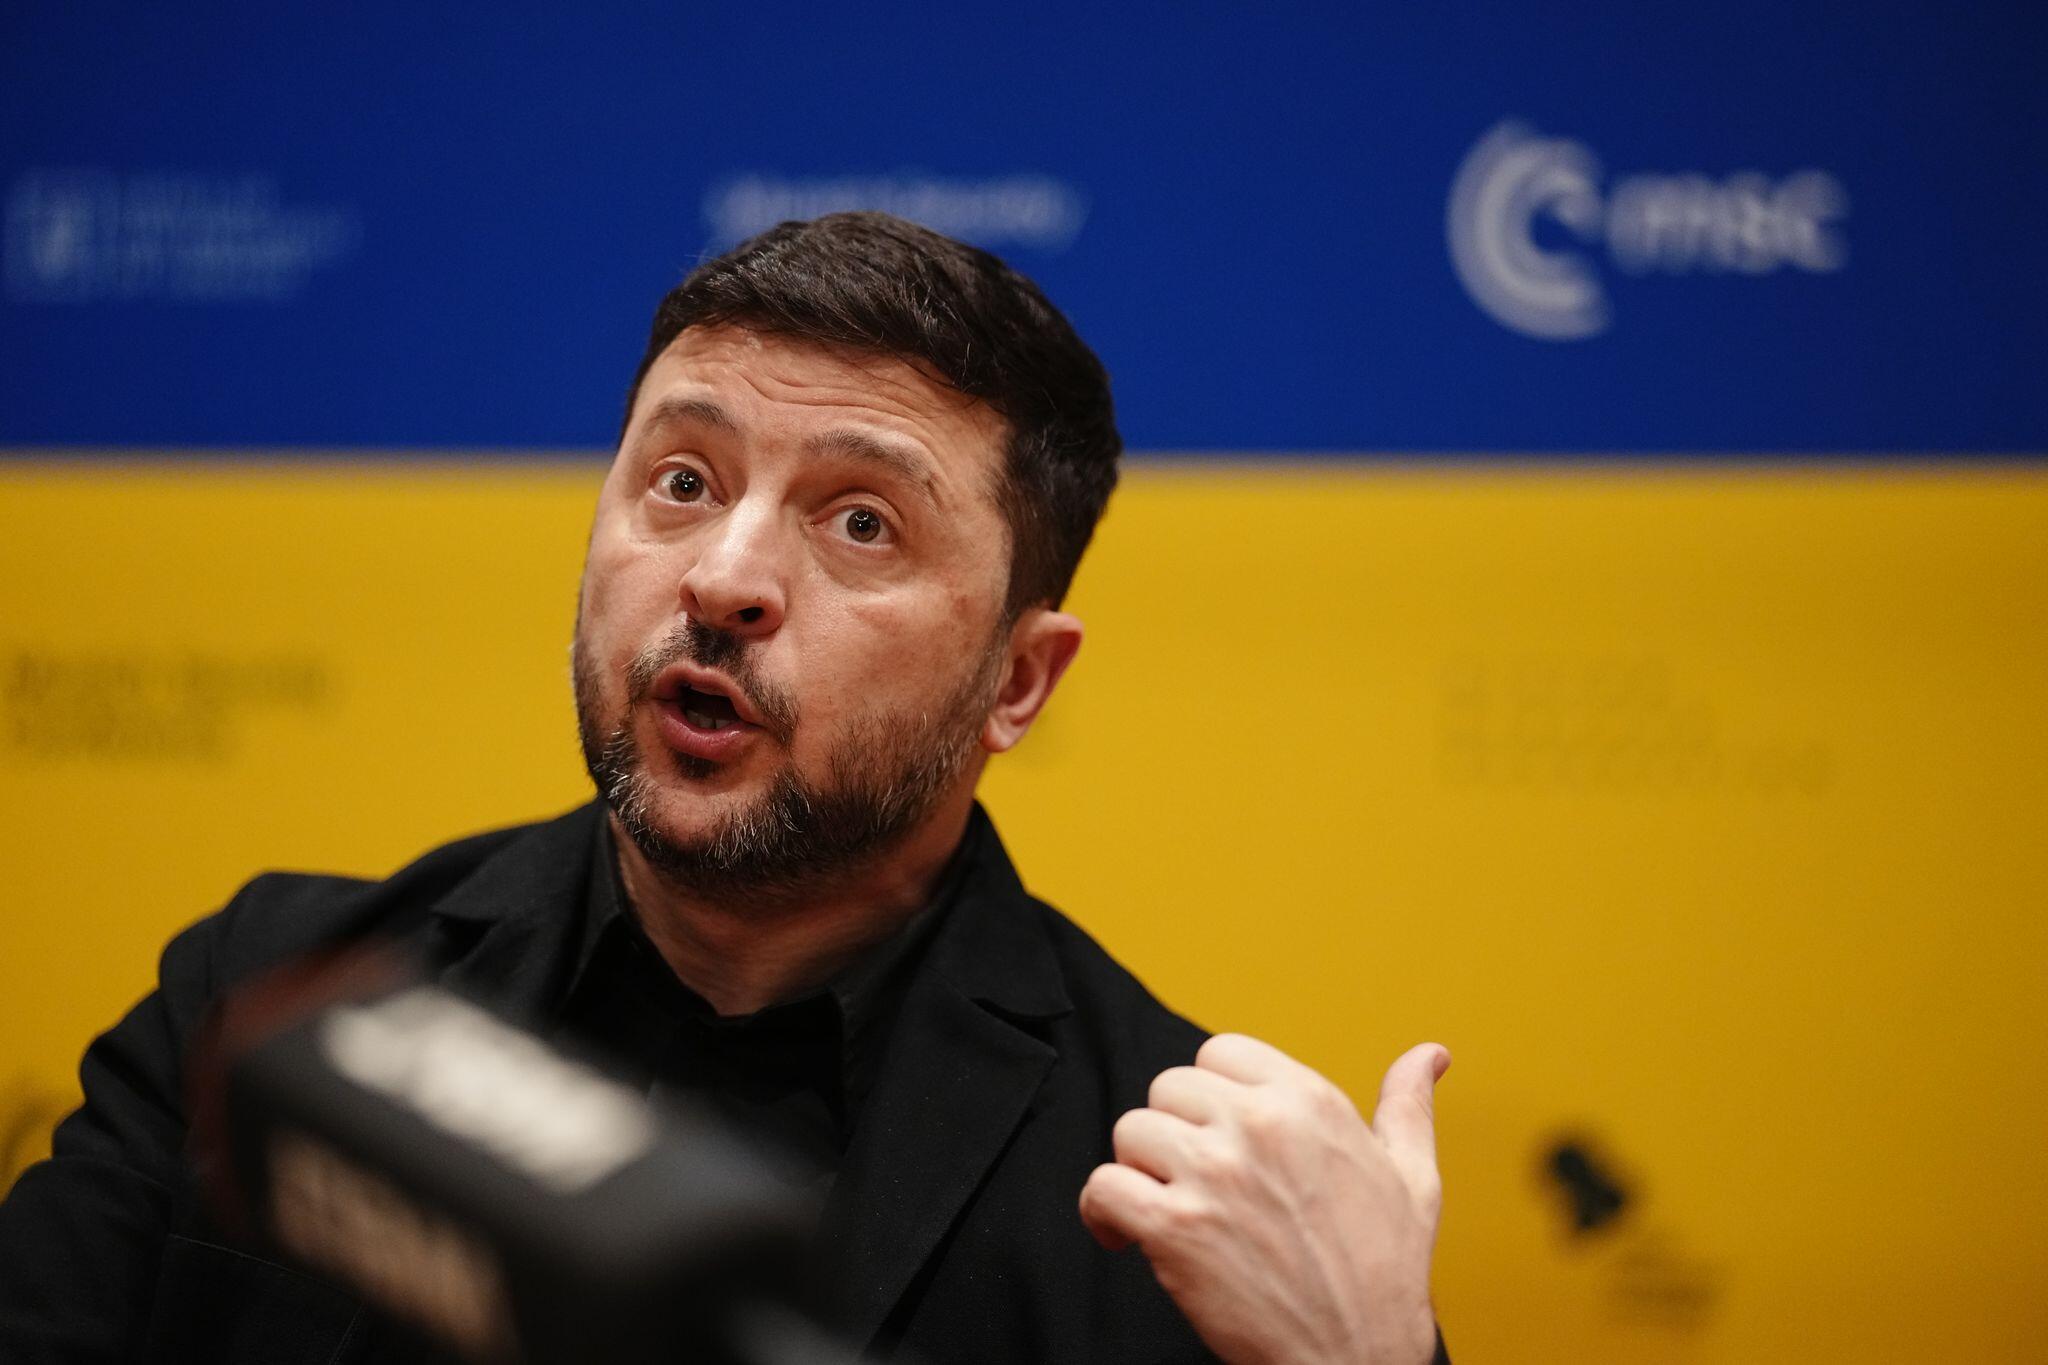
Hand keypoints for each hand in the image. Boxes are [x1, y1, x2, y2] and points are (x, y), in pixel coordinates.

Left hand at [1078, 1035, 1448, 1364]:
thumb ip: (1408, 1106)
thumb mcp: (1413, 1178)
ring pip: (1131, 1131)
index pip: (1219, 1052)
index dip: (1212, 1094)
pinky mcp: (1174, 1228)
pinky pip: (1103, 1187)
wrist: (1359, 1358)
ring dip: (1138, 1169)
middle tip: (1192, 1177)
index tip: (1219, 1131)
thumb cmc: (1385, 1274)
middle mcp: (1257, 1126)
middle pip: (1168, 1087)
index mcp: (1307, 1101)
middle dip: (1174, 1131)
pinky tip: (1126, 1235)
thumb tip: (1429, 1055)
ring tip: (1163, 1204)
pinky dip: (1102, 1213)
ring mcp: (1212, 1175)